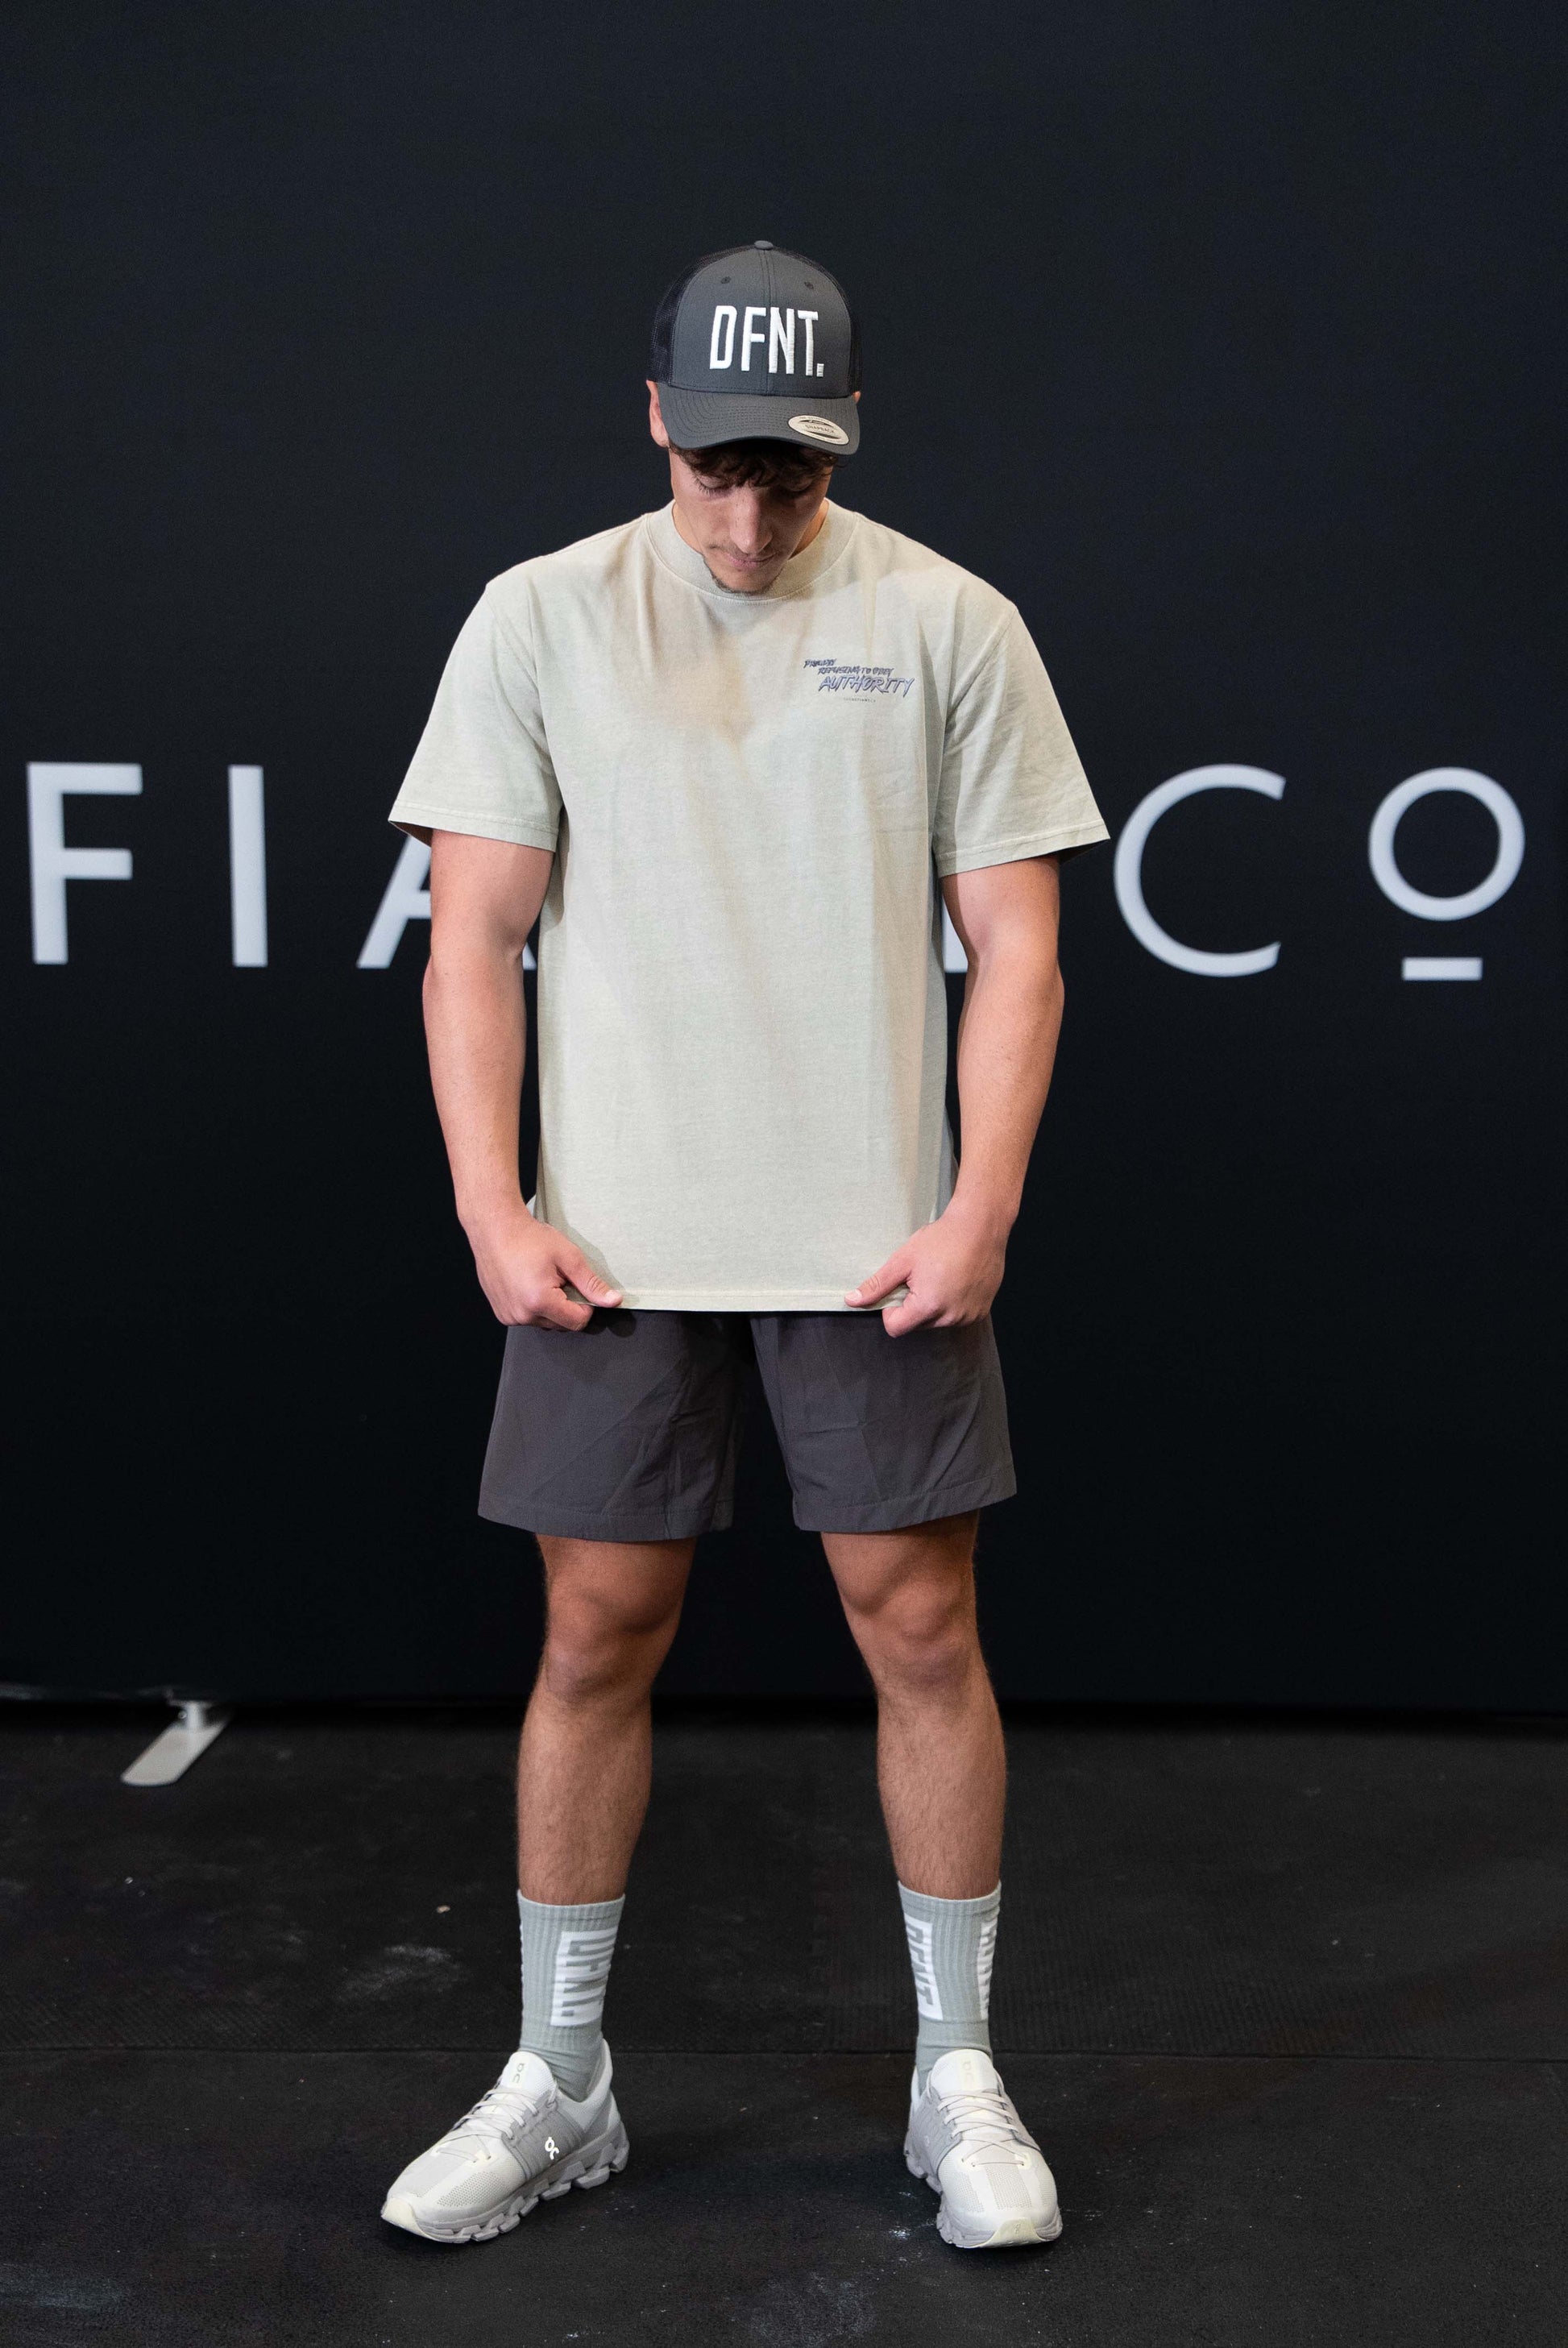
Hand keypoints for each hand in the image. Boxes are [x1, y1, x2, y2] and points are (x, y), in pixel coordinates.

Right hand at [466, 1203, 621, 1330]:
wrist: (495, 1229)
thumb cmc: (528, 1238)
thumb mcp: (568, 1257)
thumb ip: (591, 1283)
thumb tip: (613, 1301)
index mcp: (540, 1302)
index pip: (577, 1322)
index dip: (585, 1306)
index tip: (577, 1287)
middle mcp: (522, 1314)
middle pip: (561, 1325)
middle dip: (565, 1306)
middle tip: (556, 1278)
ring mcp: (509, 1316)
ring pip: (544, 1323)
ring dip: (549, 1307)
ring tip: (540, 1279)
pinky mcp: (501, 1314)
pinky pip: (527, 1318)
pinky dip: (533, 1307)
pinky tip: (527, 1284)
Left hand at [844, 1197, 1008, 1335]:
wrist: (981, 1227)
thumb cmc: (942, 1240)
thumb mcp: (903, 1260)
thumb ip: (878, 1285)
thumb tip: (852, 1300)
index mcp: (928, 1306)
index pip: (896, 1328)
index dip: (890, 1311)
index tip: (899, 1289)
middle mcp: (951, 1318)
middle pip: (917, 1325)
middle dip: (913, 1306)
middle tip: (922, 1278)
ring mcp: (969, 1316)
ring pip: (938, 1322)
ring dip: (934, 1306)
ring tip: (941, 1277)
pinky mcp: (982, 1311)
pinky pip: (958, 1317)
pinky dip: (952, 1304)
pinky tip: (956, 1281)